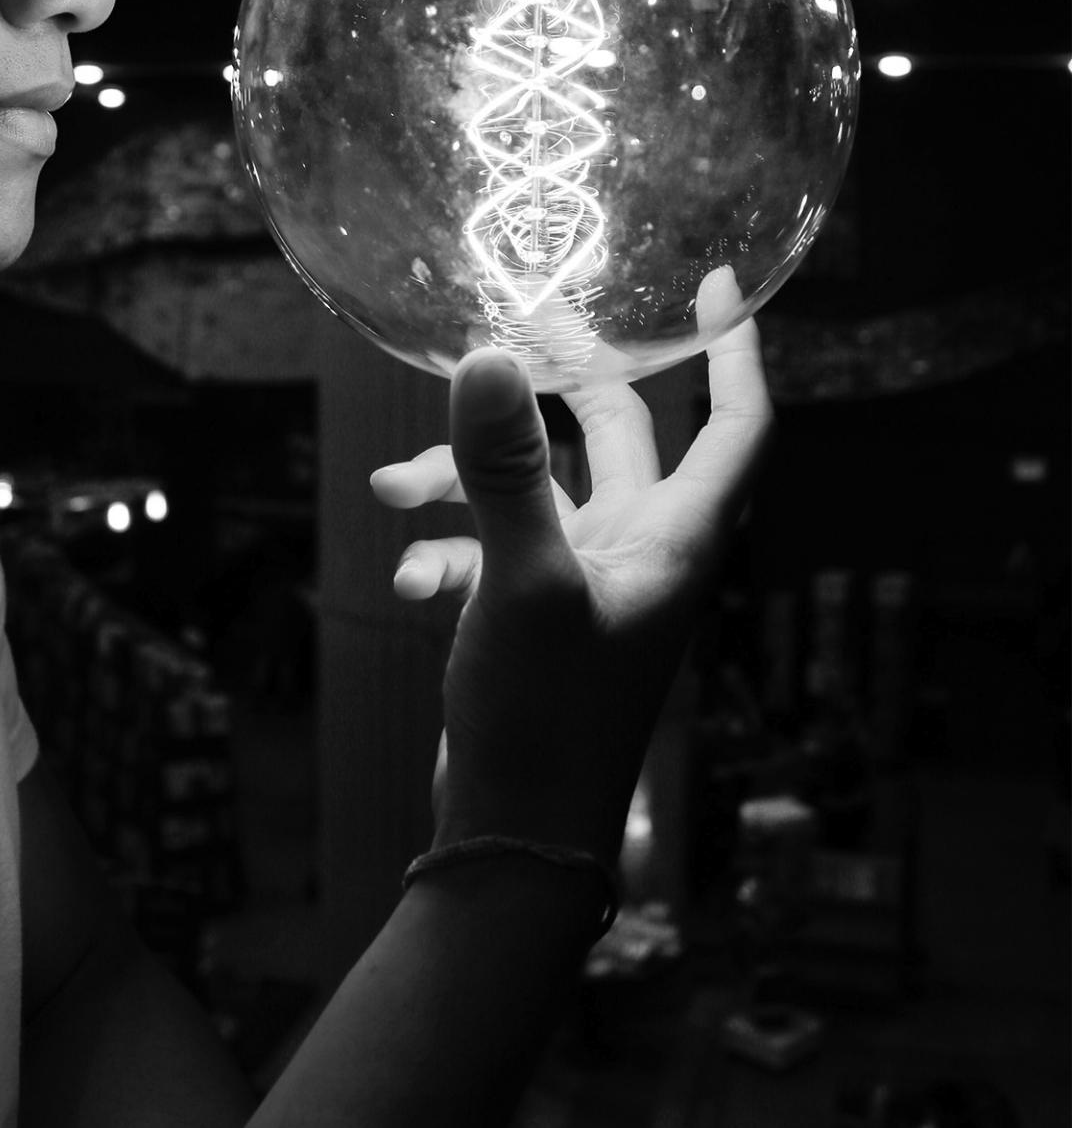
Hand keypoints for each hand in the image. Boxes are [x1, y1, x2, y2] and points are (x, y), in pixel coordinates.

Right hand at [371, 269, 772, 864]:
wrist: (513, 842)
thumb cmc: (546, 721)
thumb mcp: (523, 583)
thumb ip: (503, 470)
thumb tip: (487, 359)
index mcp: (675, 539)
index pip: (734, 425)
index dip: (732, 350)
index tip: (709, 284)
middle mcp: (642, 553)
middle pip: (620, 434)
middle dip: (561, 384)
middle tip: (510, 330)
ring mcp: (589, 586)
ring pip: (536, 490)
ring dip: (467, 478)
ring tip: (392, 486)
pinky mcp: (538, 620)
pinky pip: (494, 552)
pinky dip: (450, 550)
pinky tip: (407, 581)